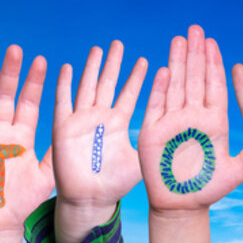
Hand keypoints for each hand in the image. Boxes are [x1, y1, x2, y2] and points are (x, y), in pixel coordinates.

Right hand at [0, 46, 52, 235]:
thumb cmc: (22, 202)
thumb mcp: (46, 176)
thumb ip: (55, 153)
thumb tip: (73, 132)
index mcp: (20, 136)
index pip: (28, 103)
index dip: (34, 83)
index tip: (42, 59)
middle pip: (3, 97)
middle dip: (9, 74)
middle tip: (14, 49)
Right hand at [51, 41, 147, 242]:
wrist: (89, 199)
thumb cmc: (115, 184)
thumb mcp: (140, 159)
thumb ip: (153, 142)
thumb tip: (180, 132)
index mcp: (118, 123)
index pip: (128, 94)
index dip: (136, 77)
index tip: (145, 59)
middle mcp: (100, 117)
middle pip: (108, 83)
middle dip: (114, 64)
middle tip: (119, 43)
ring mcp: (81, 121)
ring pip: (87, 87)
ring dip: (91, 68)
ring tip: (97, 49)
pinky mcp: (63, 128)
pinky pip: (63, 102)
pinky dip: (63, 85)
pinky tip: (66, 68)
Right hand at [138, 25, 242, 210]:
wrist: (180, 207)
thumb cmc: (208, 190)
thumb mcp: (237, 171)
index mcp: (214, 122)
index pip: (214, 86)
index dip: (214, 63)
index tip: (213, 42)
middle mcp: (193, 117)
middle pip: (194, 79)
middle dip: (195, 54)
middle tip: (196, 29)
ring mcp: (172, 123)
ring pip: (175, 86)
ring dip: (177, 62)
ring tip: (179, 39)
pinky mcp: (152, 132)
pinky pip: (156, 105)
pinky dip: (159, 88)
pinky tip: (162, 69)